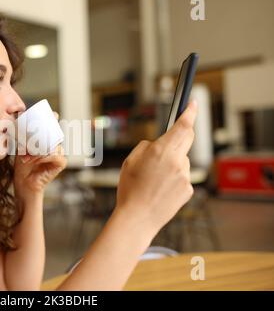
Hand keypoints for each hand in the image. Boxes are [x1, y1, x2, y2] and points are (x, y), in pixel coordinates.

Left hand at [13, 112, 67, 201]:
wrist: (24, 183)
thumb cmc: (22, 165)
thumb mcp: (21, 148)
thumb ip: (22, 137)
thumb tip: (17, 122)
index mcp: (47, 140)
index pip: (52, 127)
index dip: (53, 118)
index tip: (51, 113)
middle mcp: (55, 145)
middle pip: (54, 134)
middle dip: (44, 132)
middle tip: (32, 136)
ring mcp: (59, 154)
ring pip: (52, 144)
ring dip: (38, 149)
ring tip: (26, 155)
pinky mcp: (61, 163)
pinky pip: (55, 155)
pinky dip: (43, 157)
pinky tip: (34, 160)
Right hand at [116, 101, 197, 232]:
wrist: (137, 218)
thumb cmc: (130, 190)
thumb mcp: (130, 161)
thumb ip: (146, 147)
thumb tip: (158, 144)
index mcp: (162, 152)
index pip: (183, 126)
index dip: (190, 112)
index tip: (193, 103)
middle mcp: (178, 162)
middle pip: (187, 139)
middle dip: (181, 134)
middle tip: (170, 138)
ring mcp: (185, 177)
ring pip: (182, 160)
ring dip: (173, 162)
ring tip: (154, 178)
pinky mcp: (188, 190)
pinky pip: (182, 176)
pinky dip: (174, 177)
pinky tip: (160, 188)